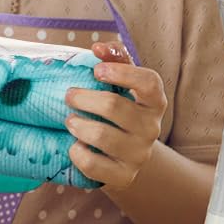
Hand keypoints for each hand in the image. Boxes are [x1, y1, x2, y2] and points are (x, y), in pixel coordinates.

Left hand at [64, 43, 166, 191]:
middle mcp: (151, 128)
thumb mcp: (121, 83)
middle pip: (114, 106)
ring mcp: (139, 154)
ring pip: (102, 136)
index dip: (122, 72)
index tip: (96, 70)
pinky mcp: (124, 176)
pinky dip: (77, 153)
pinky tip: (75, 146)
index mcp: (154, 102)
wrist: (125, 157)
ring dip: (77, 125)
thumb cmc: (119, 110)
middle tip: (69, 96)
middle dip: (83, 98)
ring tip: (69, 121)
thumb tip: (99, 48)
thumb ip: (114, 58)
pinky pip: (93, 163)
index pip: (149, 82)